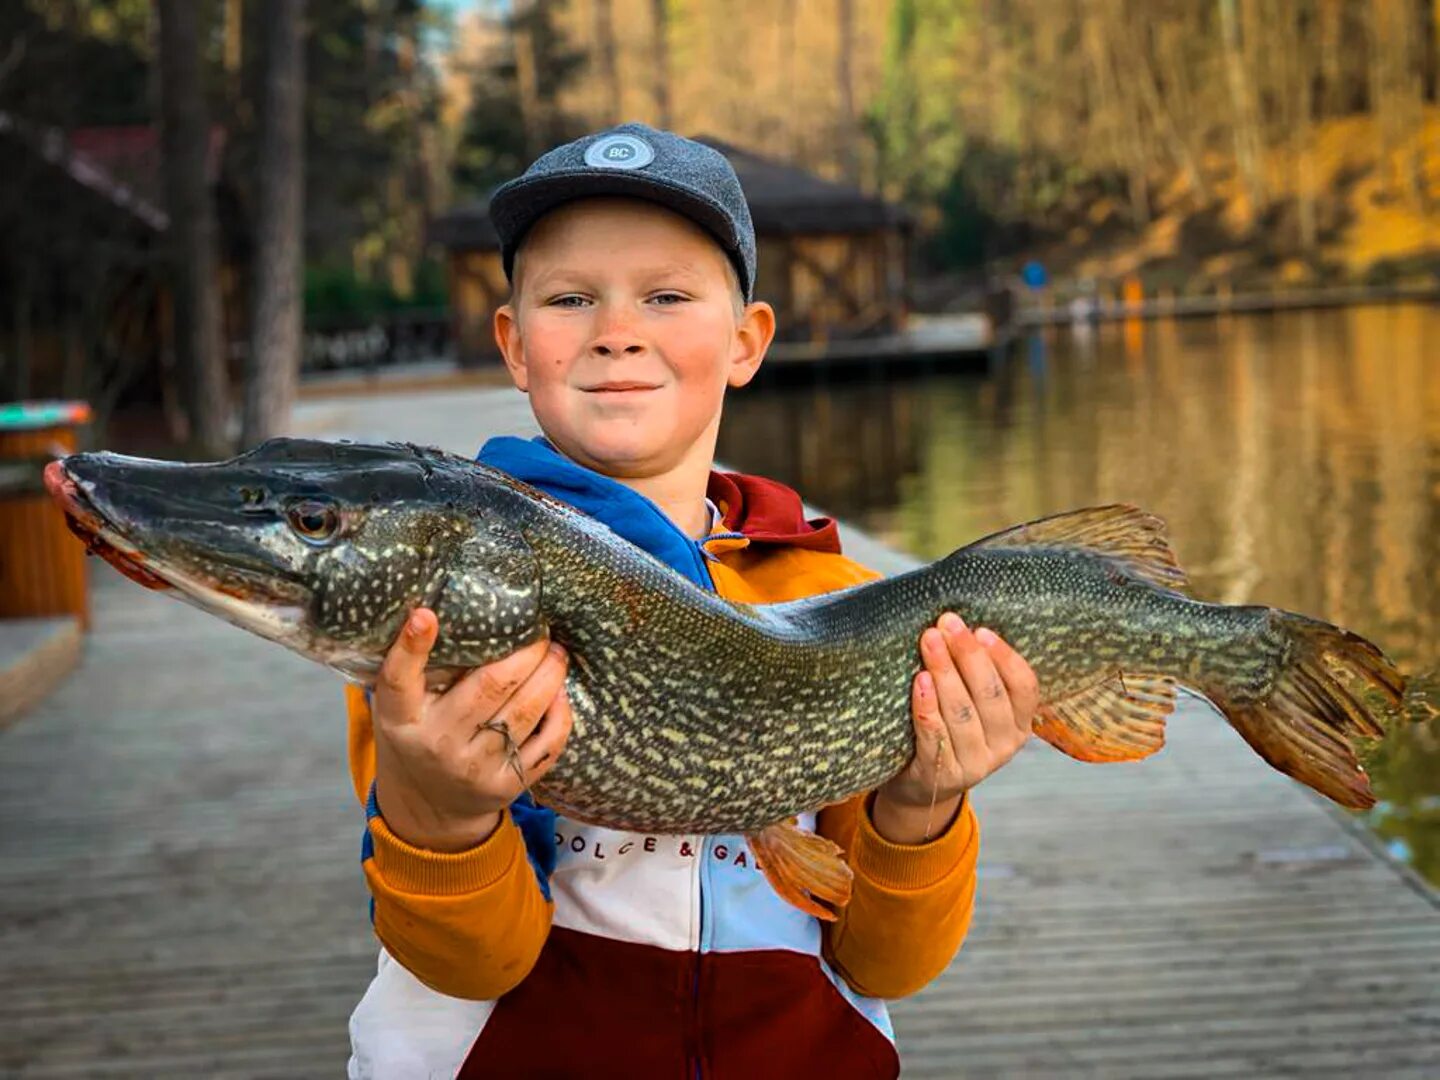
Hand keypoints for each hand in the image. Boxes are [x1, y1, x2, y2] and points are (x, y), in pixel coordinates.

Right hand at [372, 608, 572, 852]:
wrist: (430, 809)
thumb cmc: (418, 738)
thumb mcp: (400, 708)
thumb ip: (414, 669)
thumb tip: (436, 609)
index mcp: (402, 720)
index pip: (399, 682)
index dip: (411, 647)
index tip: (426, 615)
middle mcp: (438, 745)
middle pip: (489, 687)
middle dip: (525, 652)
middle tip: (540, 632)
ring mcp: (475, 768)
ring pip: (525, 711)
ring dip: (550, 675)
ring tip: (556, 654)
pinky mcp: (507, 786)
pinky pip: (547, 743)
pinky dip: (560, 712)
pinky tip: (559, 692)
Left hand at [873, 612, 1038, 843]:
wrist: (921, 785)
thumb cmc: (949, 729)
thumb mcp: (975, 706)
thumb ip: (977, 674)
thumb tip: (960, 622)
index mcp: (1020, 724)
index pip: (1025, 687)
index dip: (1005, 657)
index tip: (982, 630)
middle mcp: (1004, 745)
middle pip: (990, 695)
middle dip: (968, 655)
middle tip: (946, 623)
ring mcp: (975, 764)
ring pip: (963, 713)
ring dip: (945, 672)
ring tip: (930, 642)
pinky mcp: (942, 775)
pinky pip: (935, 736)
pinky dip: (928, 706)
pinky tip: (920, 681)